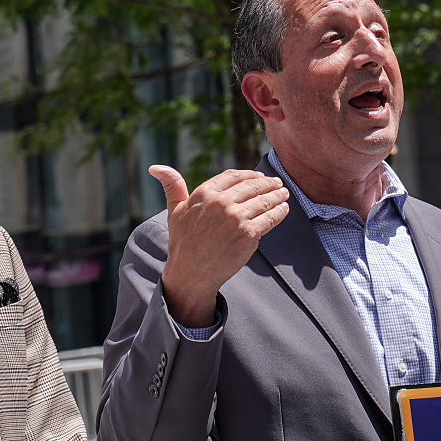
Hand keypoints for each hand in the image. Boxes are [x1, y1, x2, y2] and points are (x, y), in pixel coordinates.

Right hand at [149, 165, 289, 327]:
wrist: (190, 272)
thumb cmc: (181, 242)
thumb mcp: (175, 210)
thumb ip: (172, 186)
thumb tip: (155, 168)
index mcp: (205, 193)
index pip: (233, 176)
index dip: (249, 174)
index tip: (258, 176)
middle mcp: (221, 202)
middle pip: (252, 186)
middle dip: (268, 183)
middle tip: (277, 184)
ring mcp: (236, 218)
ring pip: (264, 201)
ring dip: (277, 195)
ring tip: (284, 194)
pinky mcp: (248, 234)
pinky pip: (270, 218)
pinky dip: (280, 212)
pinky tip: (284, 209)